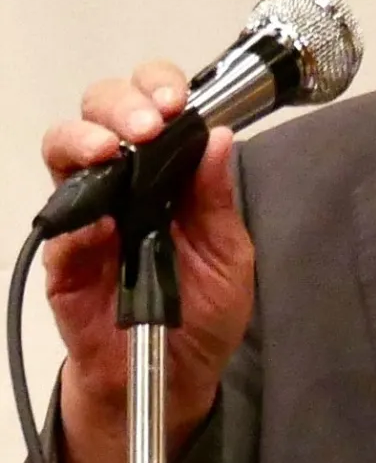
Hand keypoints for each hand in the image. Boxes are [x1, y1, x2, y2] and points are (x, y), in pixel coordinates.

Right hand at [41, 61, 254, 462]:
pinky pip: (58, 231)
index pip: (154, 103)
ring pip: (63, 152)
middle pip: (101, 112)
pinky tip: (101, 222)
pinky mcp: (65, 264)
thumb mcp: (230, 251)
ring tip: (113, 150)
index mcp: (170, 168)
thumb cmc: (203, 307)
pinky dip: (76, 220)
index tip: (178, 99)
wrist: (176, 375)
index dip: (159, 87)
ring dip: (85, 140)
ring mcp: (90, 217)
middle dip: (122, 103)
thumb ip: (220, 198)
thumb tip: (220, 137)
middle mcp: (125, 180)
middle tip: (149, 122)